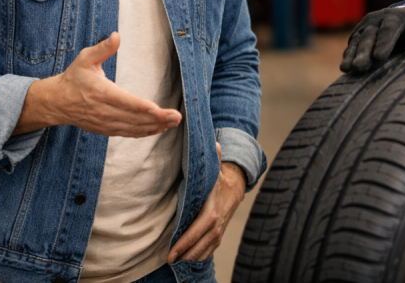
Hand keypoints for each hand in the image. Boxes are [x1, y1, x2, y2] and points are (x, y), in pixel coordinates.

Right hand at [13, 32, 181, 136]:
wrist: (57, 102)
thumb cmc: (74, 78)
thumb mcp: (85, 58)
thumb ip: (103, 48)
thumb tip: (116, 36)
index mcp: (101, 92)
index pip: (124, 101)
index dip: (141, 107)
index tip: (157, 109)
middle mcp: (104, 111)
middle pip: (133, 117)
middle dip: (157, 118)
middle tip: (176, 117)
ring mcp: (105, 122)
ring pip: (133, 128)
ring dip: (154, 127)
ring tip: (173, 123)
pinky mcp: (105, 129)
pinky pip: (128, 133)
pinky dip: (144, 133)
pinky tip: (158, 129)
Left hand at [169, 142, 245, 262]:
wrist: (235, 187)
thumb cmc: (218, 179)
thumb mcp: (214, 169)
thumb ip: (212, 158)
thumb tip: (214, 143)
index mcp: (212, 210)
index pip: (199, 229)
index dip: (185, 241)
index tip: (172, 250)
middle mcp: (217, 223)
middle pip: (200, 244)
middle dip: (184, 253)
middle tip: (169, 259)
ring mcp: (219, 231)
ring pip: (204, 250)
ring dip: (190, 257)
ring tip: (176, 261)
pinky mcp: (219, 236)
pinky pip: (209, 251)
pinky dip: (199, 257)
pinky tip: (188, 258)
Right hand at [340, 7, 404, 73]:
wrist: (401, 19)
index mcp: (394, 17)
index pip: (388, 29)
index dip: (383, 43)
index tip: (379, 57)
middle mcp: (376, 20)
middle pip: (369, 36)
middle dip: (364, 52)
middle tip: (360, 67)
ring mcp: (364, 27)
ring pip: (357, 41)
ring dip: (352, 55)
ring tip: (348, 69)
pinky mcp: (357, 35)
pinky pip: (351, 46)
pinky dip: (348, 56)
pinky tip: (345, 67)